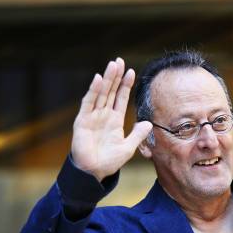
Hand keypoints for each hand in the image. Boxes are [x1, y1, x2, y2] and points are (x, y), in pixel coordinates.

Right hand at [71, 58, 152, 181]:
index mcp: (115, 120)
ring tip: (112, 65)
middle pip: (111, 91)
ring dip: (107, 79)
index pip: (121, 98)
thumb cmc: (109, 161)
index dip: (125, 85)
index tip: (132, 71)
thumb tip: (149, 123)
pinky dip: (93, 91)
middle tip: (120, 60)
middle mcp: (103, 115)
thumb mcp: (128, 147)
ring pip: (101, 93)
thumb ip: (138, 135)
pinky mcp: (83, 121)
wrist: (94, 172)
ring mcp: (92, 116)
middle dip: (115, 76)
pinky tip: (99, 79)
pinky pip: (88, 103)